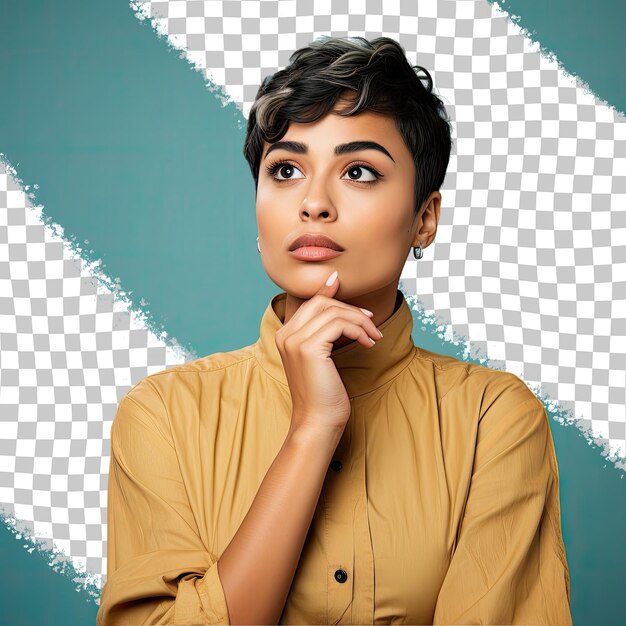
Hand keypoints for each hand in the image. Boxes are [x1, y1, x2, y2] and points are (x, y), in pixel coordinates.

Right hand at [275, 271, 382, 434]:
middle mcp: (285, 334)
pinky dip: (358, 330)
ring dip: (360, 321)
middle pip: (321, 302)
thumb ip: (326, 331)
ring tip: (373, 336)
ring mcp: (295, 341)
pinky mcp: (308, 348)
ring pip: (333, 312)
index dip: (332, 294)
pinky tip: (368, 344)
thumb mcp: (323, 356)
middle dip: (350, 308)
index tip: (357, 303)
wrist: (317, 422)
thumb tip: (340, 308)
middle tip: (371, 323)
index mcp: (285, 335)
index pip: (311, 302)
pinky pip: (339, 325)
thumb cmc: (323, 393)